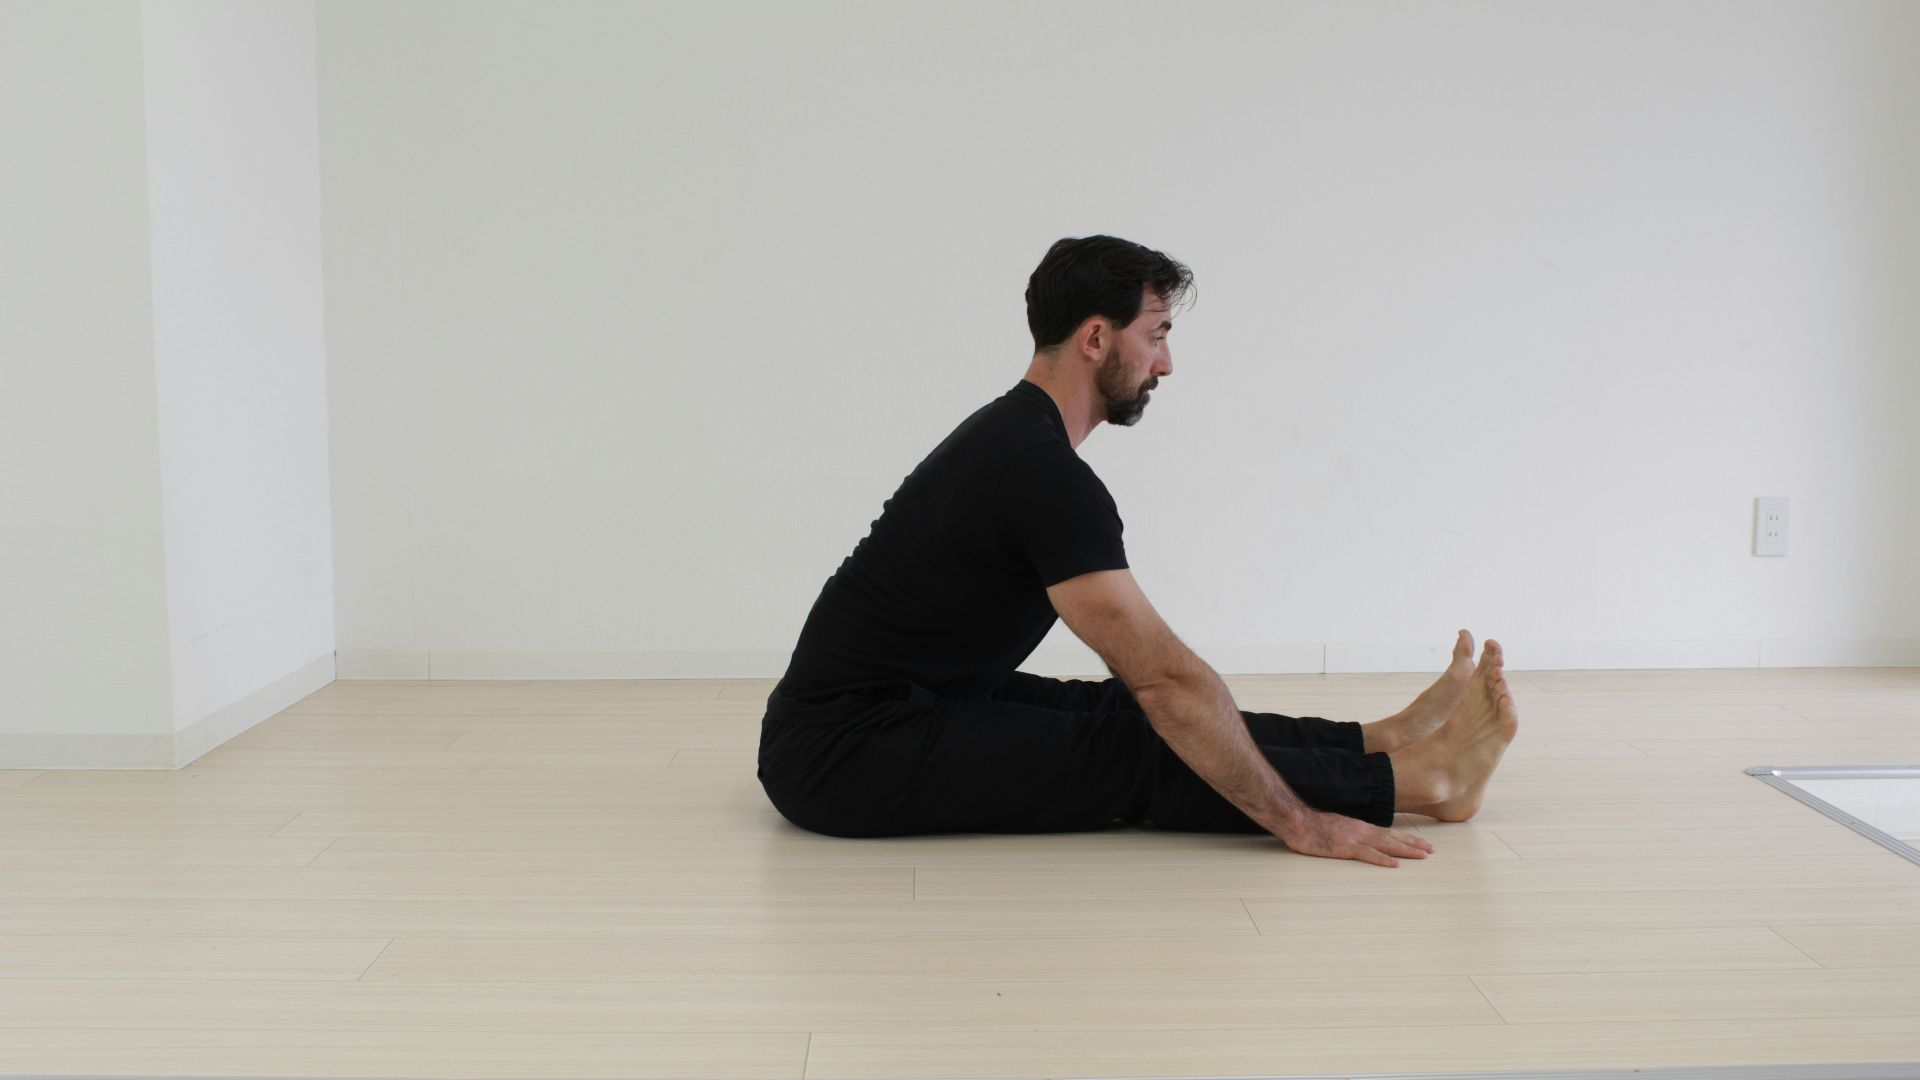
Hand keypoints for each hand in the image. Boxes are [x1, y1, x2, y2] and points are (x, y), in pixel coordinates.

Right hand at [1277, 809, 1433, 867]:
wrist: (1296, 820)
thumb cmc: (1311, 825)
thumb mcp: (1335, 826)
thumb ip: (1349, 832)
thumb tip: (1359, 840)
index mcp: (1359, 827)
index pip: (1388, 833)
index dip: (1406, 838)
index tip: (1421, 843)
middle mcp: (1361, 831)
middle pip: (1392, 838)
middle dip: (1413, 844)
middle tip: (1431, 850)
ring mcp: (1354, 839)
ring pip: (1386, 845)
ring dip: (1406, 850)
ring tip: (1423, 855)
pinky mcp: (1344, 848)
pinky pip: (1367, 855)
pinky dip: (1382, 860)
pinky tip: (1395, 864)